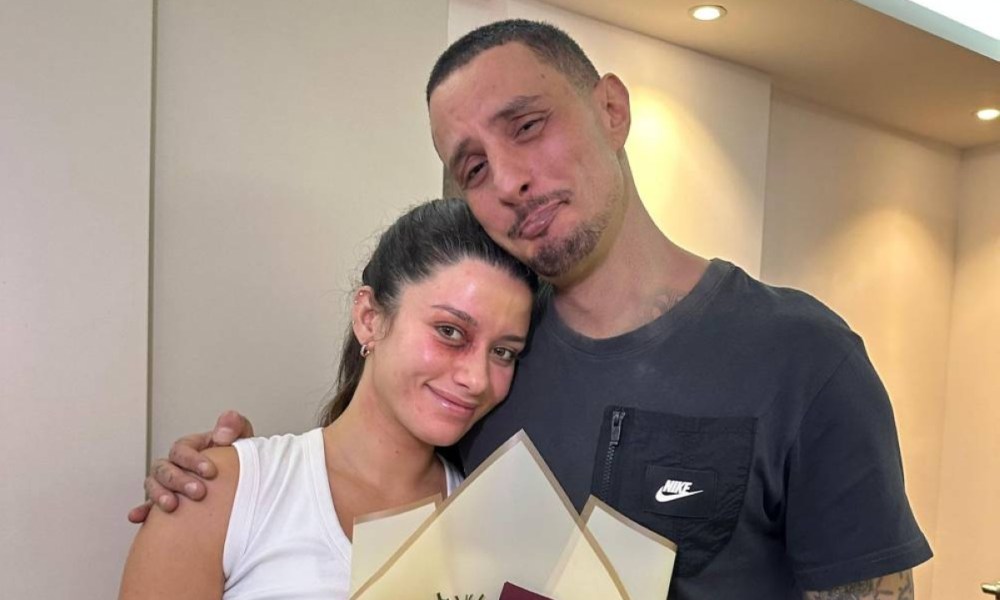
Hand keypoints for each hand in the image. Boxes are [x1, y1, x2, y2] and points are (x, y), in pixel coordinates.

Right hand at [127, 410, 253, 522]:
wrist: (242, 483)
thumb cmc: (239, 459)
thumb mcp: (241, 438)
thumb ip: (234, 427)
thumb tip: (222, 434)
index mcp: (191, 447)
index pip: (182, 449)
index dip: (193, 459)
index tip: (210, 471)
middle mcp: (175, 464)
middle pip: (164, 468)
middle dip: (179, 480)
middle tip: (198, 492)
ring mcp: (167, 483)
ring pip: (153, 484)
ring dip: (159, 494)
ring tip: (172, 506)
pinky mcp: (165, 502)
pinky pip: (147, 507)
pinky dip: (142, 511)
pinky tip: (138, 517)